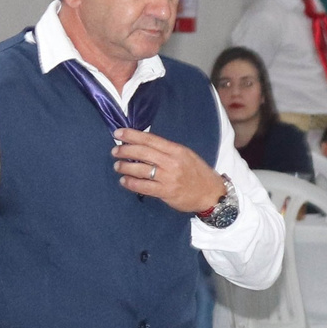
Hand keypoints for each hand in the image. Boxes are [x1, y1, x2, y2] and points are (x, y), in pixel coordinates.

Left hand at [113, 129, 228, 213]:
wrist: (212, 194)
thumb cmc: (198, 173)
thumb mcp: (186, 156)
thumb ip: (167, 150)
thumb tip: (143, 144)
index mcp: (177, 150)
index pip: (150, 139)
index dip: (132, 135)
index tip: (118, 133)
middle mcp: (172, 162)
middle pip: (143, 152)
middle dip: (125, 150)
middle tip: (115, 151)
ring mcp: (169, 177)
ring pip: (140, 169)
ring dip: (125, 167)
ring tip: (117, 166)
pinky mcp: (166, 191)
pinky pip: (143, 186)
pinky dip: (131, 183)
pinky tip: (124, 181)